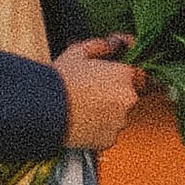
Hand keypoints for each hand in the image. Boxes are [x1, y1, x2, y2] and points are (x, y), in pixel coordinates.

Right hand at [56, 37, 141, 151]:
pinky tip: (82, 121)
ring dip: (107, 113)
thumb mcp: (78, 52)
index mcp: (125, 75)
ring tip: (83, 108)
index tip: (113, 80)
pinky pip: (108, 132)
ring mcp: (120, 122)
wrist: (43, 109)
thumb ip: (102, 45)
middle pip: (129, 97)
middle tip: (92, 93)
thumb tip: (115, 44)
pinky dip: (99, 129)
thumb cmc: (60, 80)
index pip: (140, 76)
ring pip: (119, 116)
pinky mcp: (109, 139)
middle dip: (115, 96)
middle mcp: (128, 99)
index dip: (127, 77)